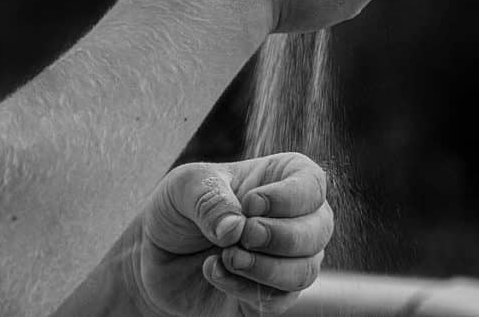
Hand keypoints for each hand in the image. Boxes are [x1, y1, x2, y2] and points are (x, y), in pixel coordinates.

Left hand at [128, 153, 333, 315]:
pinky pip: (279, 300)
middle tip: (242, 236)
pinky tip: (215, 271)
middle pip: (319, 229)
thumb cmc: (179, 208)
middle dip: (280, 236)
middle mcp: (295, 218)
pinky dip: (245, 289)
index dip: (289, 197)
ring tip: (226, 256)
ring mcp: (288, 259)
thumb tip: (235, 228)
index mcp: (282, 178)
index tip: (250, 204)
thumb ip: (210, 199)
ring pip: (305, 270)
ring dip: (264, 267)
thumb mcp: (184, 187)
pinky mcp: (272, 295)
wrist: (158, 255)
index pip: (313, 183)